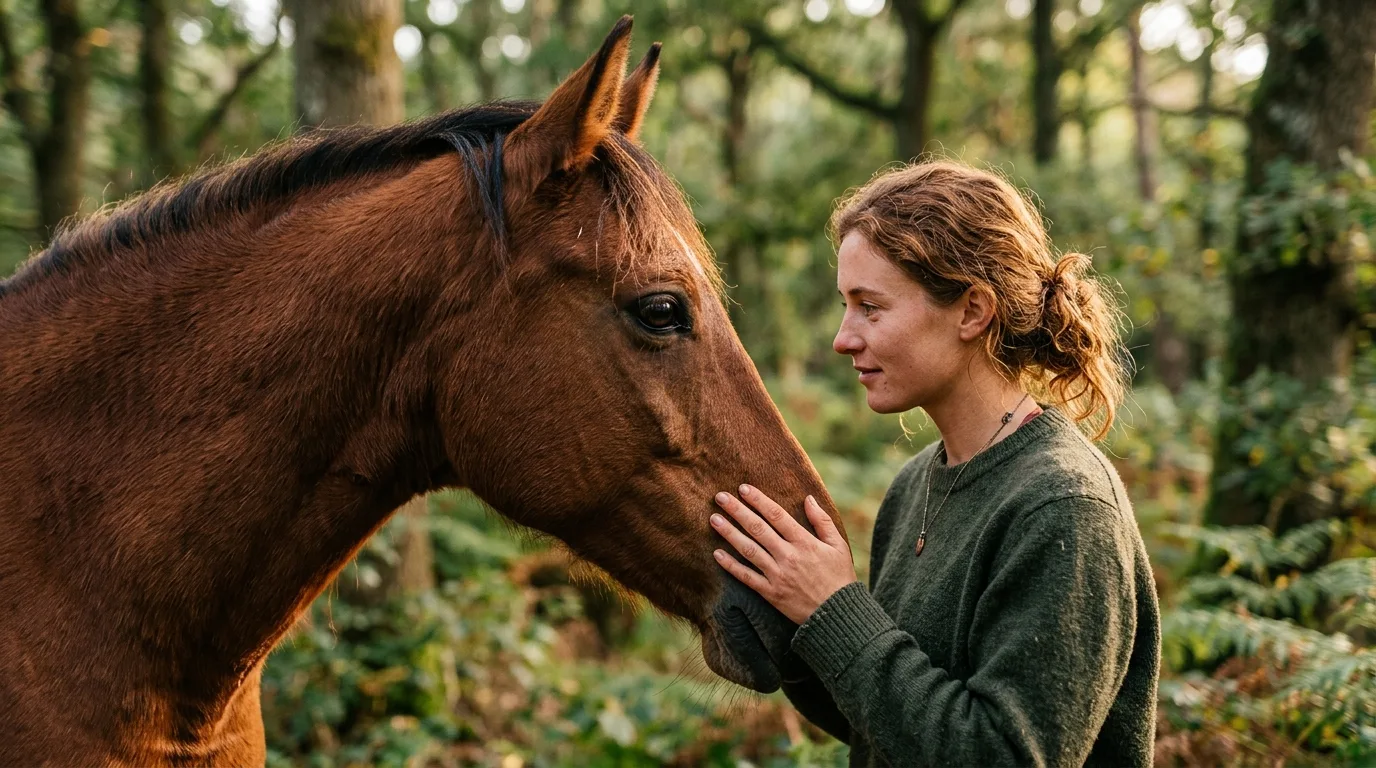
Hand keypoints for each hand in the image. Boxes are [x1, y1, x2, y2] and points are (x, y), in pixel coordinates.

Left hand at [710, 484, 856, 624]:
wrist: (837, 614)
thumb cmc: (839, 577)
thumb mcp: (838, 546)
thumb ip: (822, 521)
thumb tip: (808, 498)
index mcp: (804, 542)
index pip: (776, 515)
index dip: (758, 500)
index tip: (743, 488)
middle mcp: (788, 556)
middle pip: (758, 529)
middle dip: (737, 511)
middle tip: (720, 497)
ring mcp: (778, 575)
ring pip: (748, 550)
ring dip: (729, 533)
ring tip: (714, 519)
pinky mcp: (771, 593)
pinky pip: (747, 577)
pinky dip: (731, 566)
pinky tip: (717, 554)